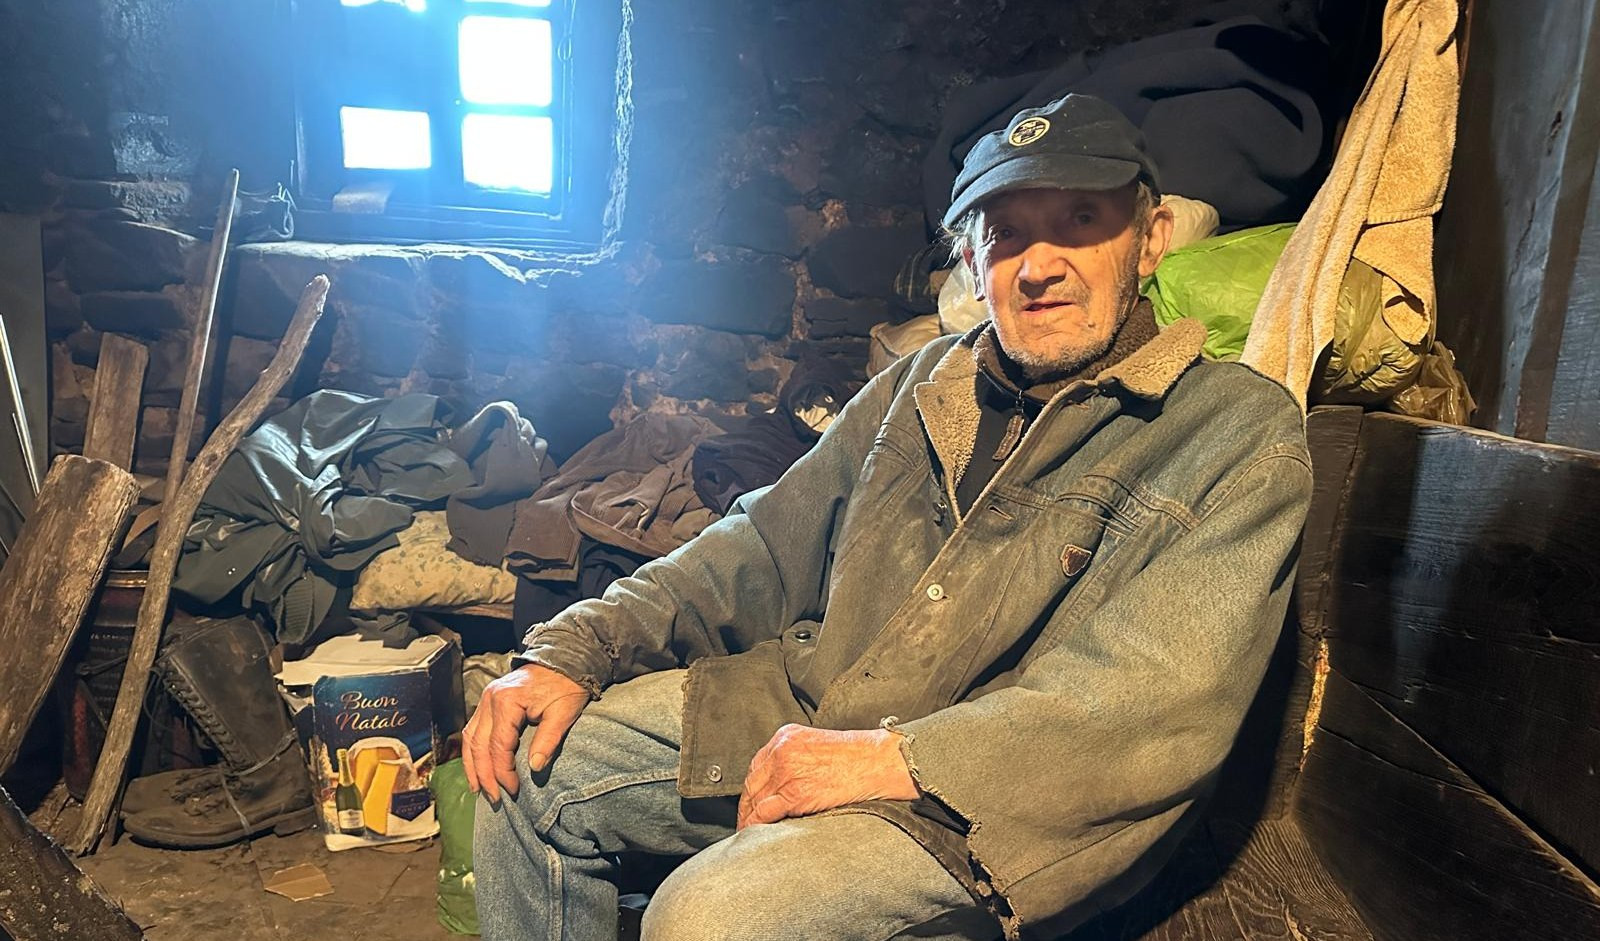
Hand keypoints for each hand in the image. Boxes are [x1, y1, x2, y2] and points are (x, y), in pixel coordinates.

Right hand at [462, 663, 588, 801]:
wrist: (563, 660)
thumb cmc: (566, 685)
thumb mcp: (564, 712)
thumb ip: (549, 739)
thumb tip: (535, 768)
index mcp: (507, 700)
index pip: (498, 745)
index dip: (503, 771)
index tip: (513, 790)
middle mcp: (490, 699)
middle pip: (478, 744)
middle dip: (484, 775)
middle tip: (494, 798)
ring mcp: (486, 700)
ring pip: (469, 738)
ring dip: (473, 766)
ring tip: (479, 789)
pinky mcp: (488, 703)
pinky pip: (473, 730)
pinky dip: (473, 752)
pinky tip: (476, 768)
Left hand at [736, 724, 917, 828]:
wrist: (877, 762)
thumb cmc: (856, 757)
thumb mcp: (816, 746)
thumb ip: (795, 759)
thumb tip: (780, 785)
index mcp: (785, 736)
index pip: (756, 766)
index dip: (751, 788)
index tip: (751, 802)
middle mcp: (781, 751)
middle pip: (751, 783)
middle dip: (747, 805)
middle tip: (745, 821)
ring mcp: (786, 772)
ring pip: (754, 800)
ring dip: (749, 819)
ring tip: (748, 833)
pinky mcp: (794, 793)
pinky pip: (764, 814)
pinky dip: (756, 826)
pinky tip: (756, 835)